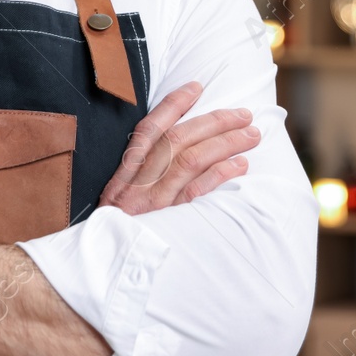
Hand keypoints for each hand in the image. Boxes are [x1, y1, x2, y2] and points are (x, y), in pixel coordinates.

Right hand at [98, 81, 260, 214]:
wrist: (105, 268)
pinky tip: (240, 165)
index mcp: (125, 171)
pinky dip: (220, 175)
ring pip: (191, 160)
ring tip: (251, 136)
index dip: (173, 104)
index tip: (197, 86)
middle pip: (177, 139)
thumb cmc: (118, 230)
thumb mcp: (118, 198)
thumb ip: (139, 173)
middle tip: (243, 114)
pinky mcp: (170, 221)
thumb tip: (173, 146)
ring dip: (224, 144)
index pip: (150, 128)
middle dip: (213, 121)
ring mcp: (154, 201)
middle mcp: (138, 182)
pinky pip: (198, 192)